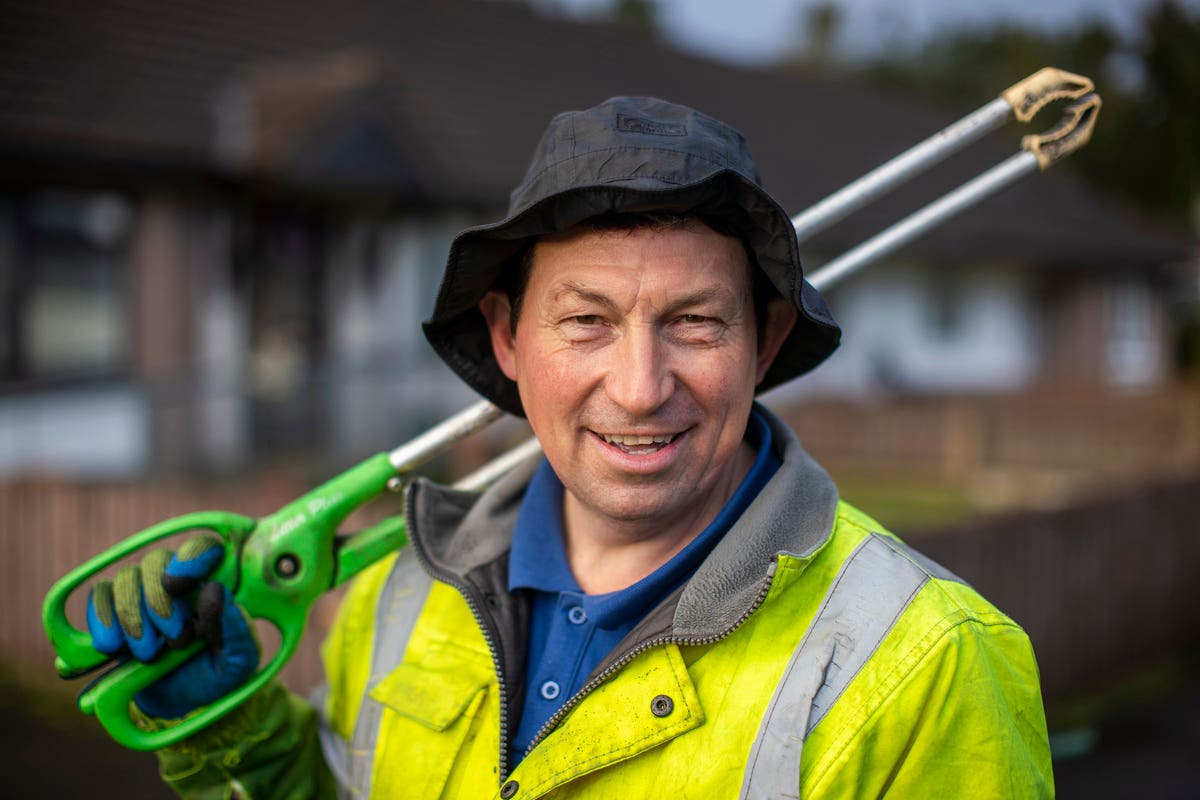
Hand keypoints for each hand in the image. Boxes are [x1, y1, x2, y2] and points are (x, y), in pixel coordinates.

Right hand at [86, 536, 258, 718]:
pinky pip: (100, 598)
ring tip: (149, 654)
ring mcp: (142, 594)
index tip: (177, 584)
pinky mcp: (114, 612)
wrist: (184, 704)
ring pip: (126, 579)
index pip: (203, 548)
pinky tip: (111, 646)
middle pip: (156, 562)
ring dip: (133, 617)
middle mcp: (176, 581)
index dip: (190, 557)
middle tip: (175, 640)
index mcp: (212, 584)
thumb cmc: (218, 673)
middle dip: (159, 602)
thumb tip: (215, 590)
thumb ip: (236, 626)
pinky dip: (102, 619)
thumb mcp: (239, 658)